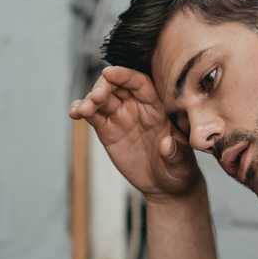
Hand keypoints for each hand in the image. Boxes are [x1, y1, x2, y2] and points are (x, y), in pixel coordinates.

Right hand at [69, 65, 200, 202]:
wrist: (164, 186)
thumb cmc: (178, 170)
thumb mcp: (182, 165)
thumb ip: (176, 154)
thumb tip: (167, 144)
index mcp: (157, 107)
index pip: (140, 83)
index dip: (125, 76)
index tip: (110, 72)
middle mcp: (136, 107)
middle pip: (117, 86)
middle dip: (104, 86)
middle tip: (97, 97)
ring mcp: (120, 118)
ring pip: (102, 99)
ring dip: (90, 100)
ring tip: (84, 110)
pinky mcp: (107, 131)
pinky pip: (93, 116)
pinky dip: (81, 111)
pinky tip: (74, 113)